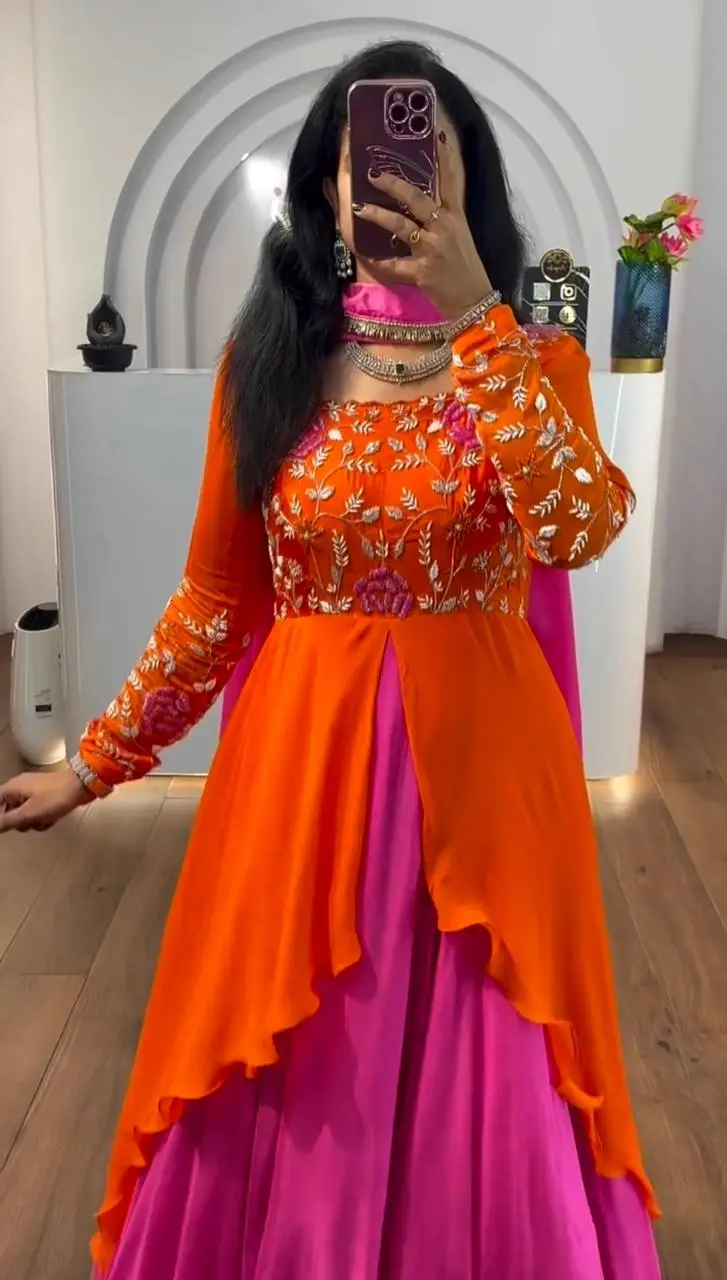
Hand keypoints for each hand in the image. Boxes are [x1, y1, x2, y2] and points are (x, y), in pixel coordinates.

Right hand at [0, 768, 91, 832]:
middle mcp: (20, 787)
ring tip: (45, 820)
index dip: (1, 817)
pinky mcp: (46, 796)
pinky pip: (38, 811)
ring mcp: (34, 791)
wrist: (81, 785)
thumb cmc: (53, 799)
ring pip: (25, 813)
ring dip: (34, 821)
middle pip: (9, 811)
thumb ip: (6, 821)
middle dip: (20, 822)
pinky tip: (52, 819)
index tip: (9, 825)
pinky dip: (43, 817)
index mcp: (12, 788)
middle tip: (31, 822)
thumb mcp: (28, 813)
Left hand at [353, 133, 493, 319]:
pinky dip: (381, 262)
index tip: (437, 135)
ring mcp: (433, 249)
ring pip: (402, 226)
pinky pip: (396, 265)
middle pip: (418, 199)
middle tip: (374, 174)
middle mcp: (444, 228)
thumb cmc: (466, 269)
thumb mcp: (461, 237)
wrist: (475, 301)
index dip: (445, 158)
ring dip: (379, 216)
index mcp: (456, 217)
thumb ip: (444, 219)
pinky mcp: (423, 272)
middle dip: (395, 184)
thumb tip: (426, 205)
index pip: (452, 181)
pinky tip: (368, 257)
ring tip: (359, 208)